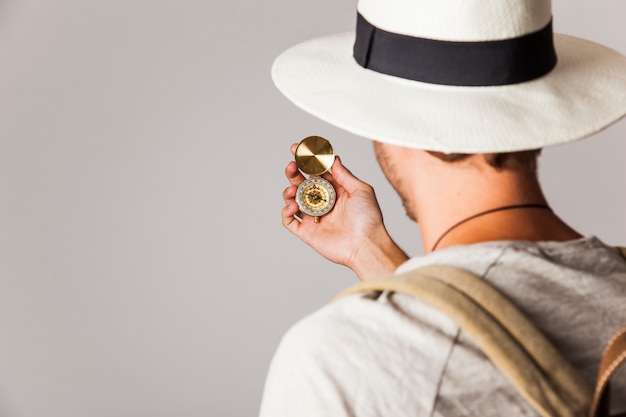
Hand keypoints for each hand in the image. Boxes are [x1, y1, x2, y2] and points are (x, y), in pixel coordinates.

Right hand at [282, 144, 407, 280]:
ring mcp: (313, 217)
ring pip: (292, 200)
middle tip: (292, 165)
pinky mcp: (306, 232)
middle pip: (301, 184)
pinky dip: (286, 212)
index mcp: (335, 191)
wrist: (366, 245)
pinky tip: (293, 205)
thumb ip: (344, 174)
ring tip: (292, 188)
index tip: (297, 148)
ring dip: (288, 191)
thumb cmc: (368, 219)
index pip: (316, 172)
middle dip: (294, 173)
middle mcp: (322, 203)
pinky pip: (289, 221)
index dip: (306, 160)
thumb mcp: (361, 190)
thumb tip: (333, 158)